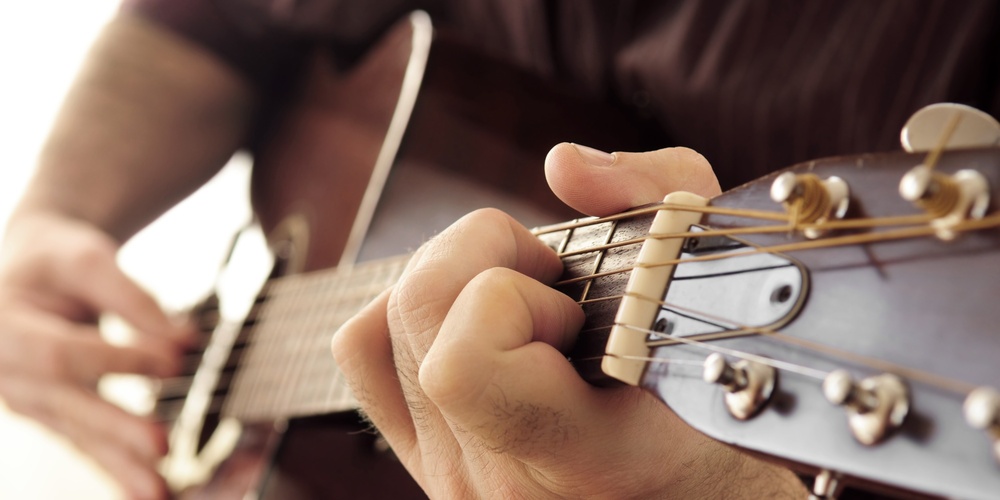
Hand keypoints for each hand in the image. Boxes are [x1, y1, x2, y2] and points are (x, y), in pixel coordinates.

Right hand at [0, 213, 192, 498]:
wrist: (30, 270)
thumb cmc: (57, 260)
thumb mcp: (88, 258)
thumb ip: (133, 298)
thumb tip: (183, 340)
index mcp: (3, 326)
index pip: (61, 352)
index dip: (117, 358)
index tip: (176, 360)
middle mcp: (6, 371)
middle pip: (65, 404)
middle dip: (116, 427)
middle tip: (161, 446)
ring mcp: (26, 400)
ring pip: (76, 434)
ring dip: (120, 465)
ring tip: (159, 492)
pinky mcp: (52, 415)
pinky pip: (84, 445)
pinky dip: (116, 470)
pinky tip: (146, 492)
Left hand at [333, 144, 806, 497]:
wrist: (690, 497)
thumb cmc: (731, 418)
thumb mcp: (736, 300)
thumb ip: (660, 205)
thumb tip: (564, 165)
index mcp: (576, 457)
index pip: (464, 364)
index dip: (509, 298)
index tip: (574, 307)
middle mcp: (493, 476)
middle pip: (415, 311)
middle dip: (488, 259)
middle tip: (556, 288)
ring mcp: (450, 474)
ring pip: (381, 325)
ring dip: (454, 280)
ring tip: (521, 304)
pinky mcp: (426, 460)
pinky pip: (367, 358)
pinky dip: (408, 314)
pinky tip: (472, 319)